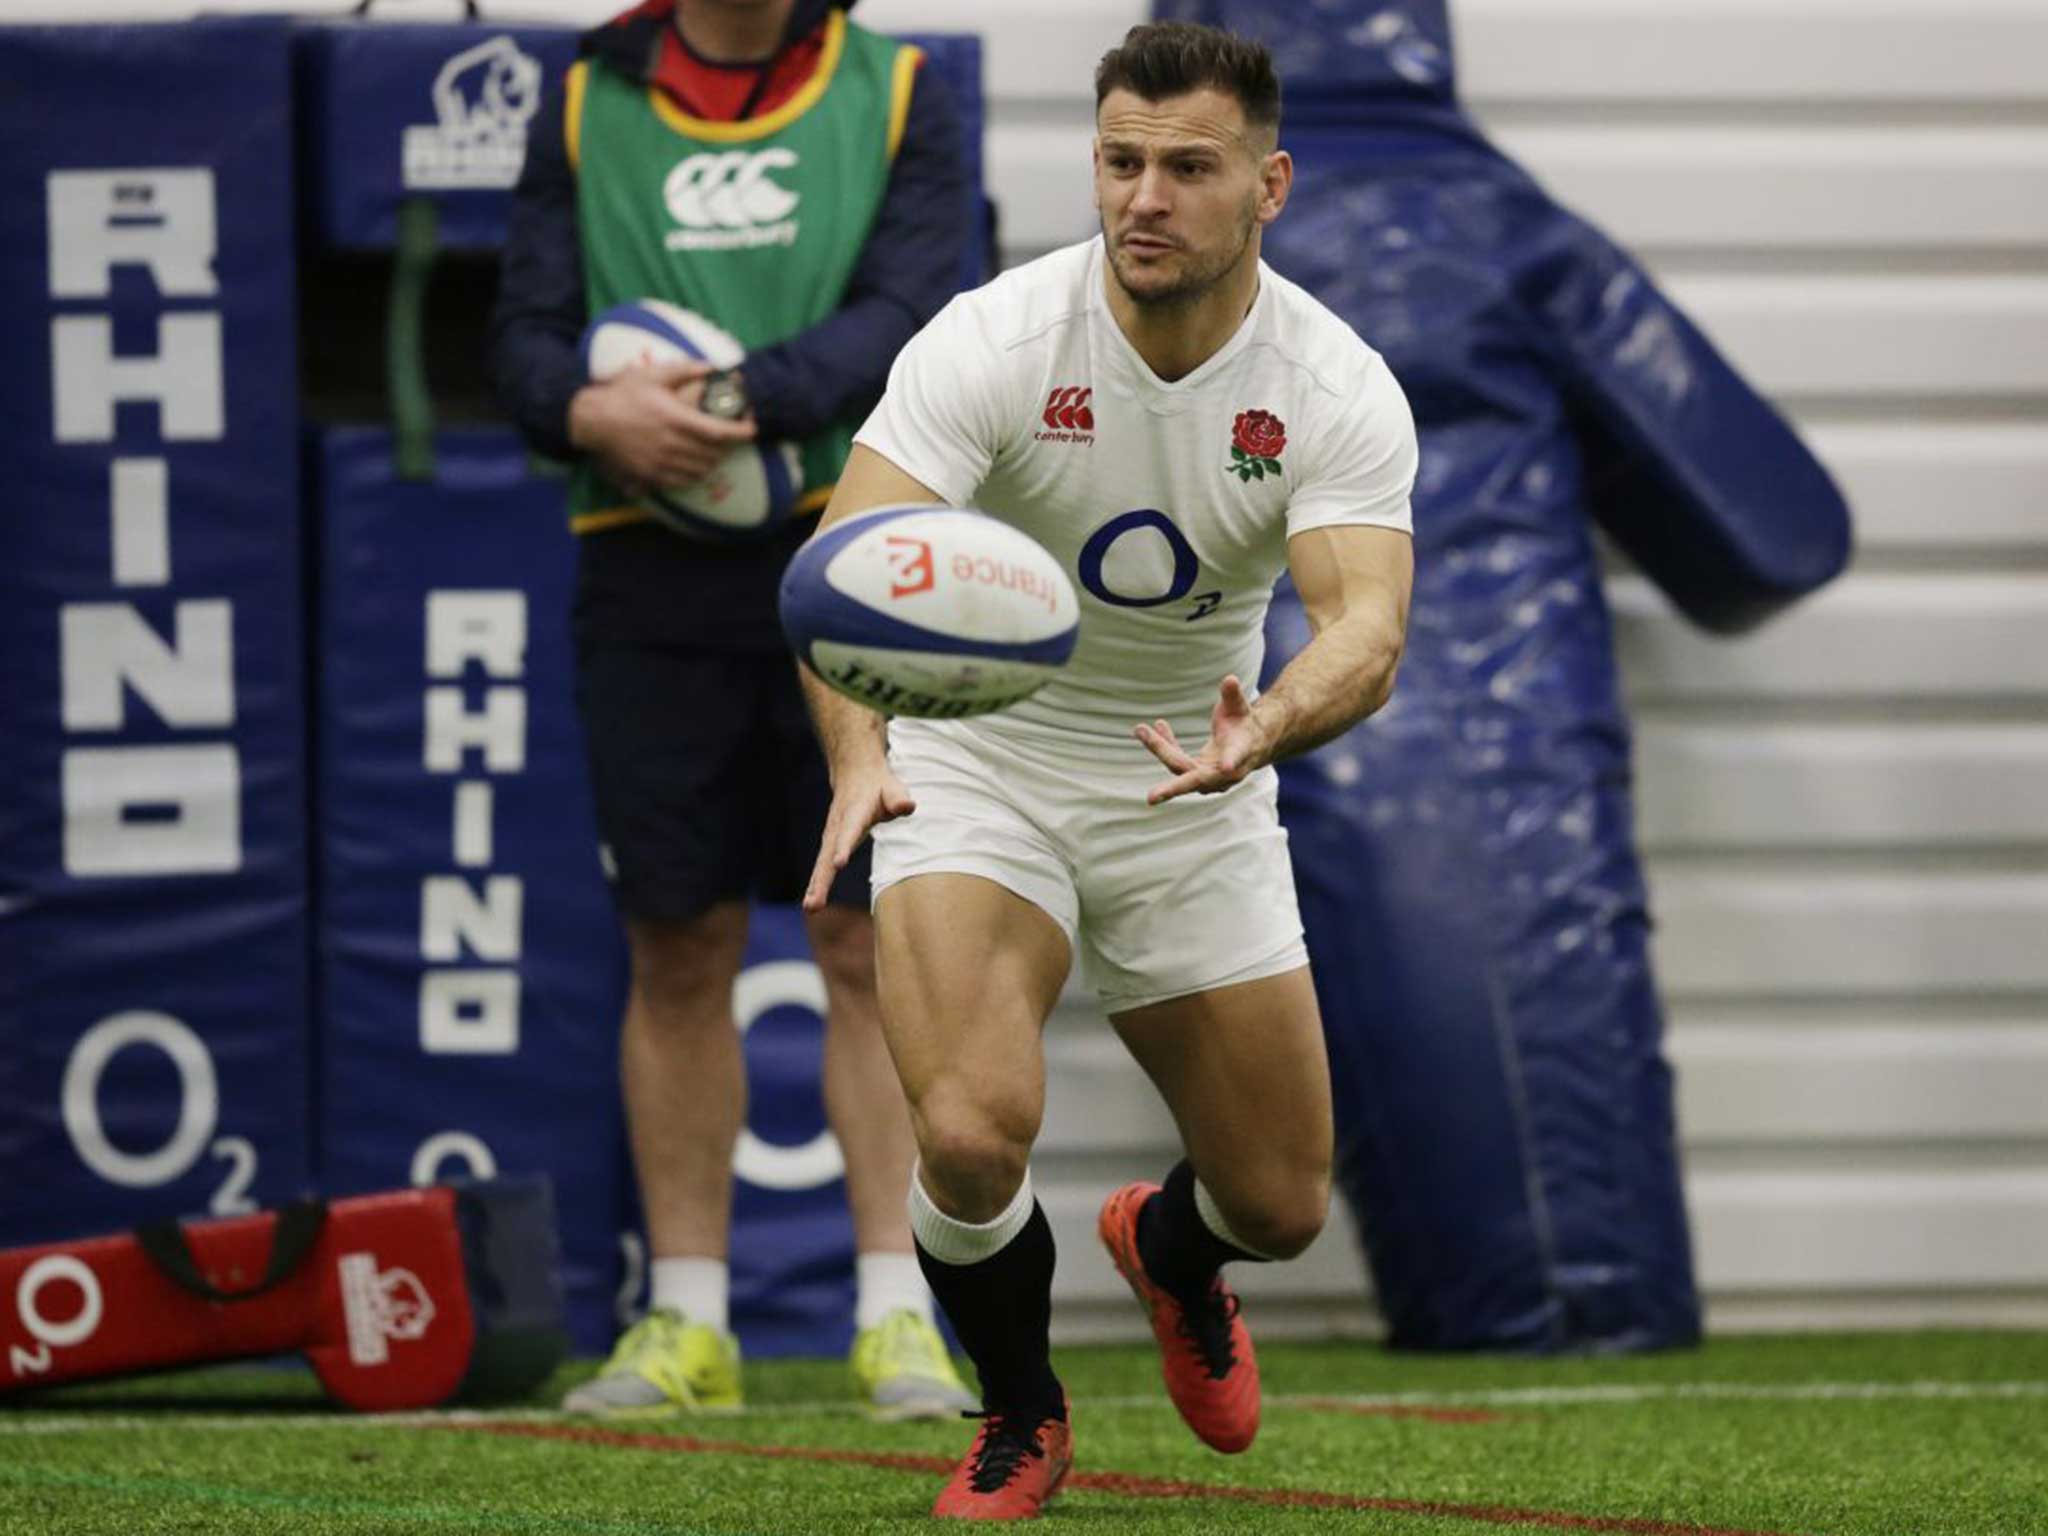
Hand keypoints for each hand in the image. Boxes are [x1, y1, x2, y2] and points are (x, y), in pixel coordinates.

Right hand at [568, 357, 757, 494]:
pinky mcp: (651, 476)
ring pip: (702, 469)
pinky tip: (695, 465)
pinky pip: (684, 481)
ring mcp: (661, 463)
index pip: (718, 431)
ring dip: (713, 460)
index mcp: (676, 419)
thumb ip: (684, 370)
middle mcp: (672, 444)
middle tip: (730, 436)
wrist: (591, 421)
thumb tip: (712, 367)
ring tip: (714, 450)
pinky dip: (696, 474)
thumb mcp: (652, 375)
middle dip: (728, 446)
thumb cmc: (622, 394)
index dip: (741, 432)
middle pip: (714, 453)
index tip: (752, 428)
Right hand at [802, 760, 916, 911]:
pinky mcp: (829, 844)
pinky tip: (812, 903)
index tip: (838, 863)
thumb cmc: (880, 786)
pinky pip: (822, 866)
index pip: (849, 831)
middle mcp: (838, 826)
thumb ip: (898, 798)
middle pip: (828, 854)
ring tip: (811, 907)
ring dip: (816, 885)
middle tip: (814, 901)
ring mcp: (831, 836)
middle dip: (822, 879)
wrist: (855, 774)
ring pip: (822, 863)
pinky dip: (816, 884)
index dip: (843, 846)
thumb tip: (907, 806)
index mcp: (855, 813)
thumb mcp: (893, 787)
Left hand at [1134, 675, 1273, 805]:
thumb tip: (1230, 679)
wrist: (1249, 744)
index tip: (1227, 766)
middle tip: (1151, 797)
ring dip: (1160, 749)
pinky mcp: (1196, 775)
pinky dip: (1164, 745)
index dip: (1232, 760)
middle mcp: (1225, 773)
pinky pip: (1176, 761)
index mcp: (1241, 752)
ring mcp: (1210, 778)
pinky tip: (1157, 726)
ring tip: (1141, 729)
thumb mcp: (1239, 706)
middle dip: (1174, 786)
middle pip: (1196, 777)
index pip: (1236, 756)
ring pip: (1179, 767)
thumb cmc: (1244, 723)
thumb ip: (1233, 695)